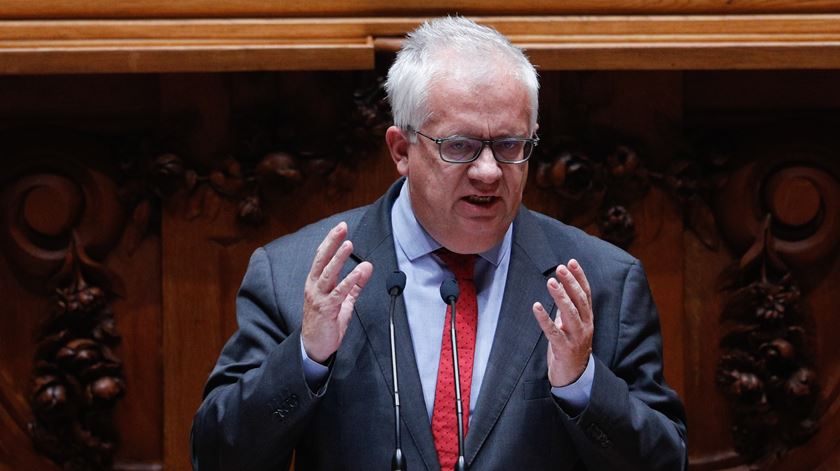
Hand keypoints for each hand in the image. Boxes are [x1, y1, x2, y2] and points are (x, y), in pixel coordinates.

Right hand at [302, 221, 372, 362]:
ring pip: (328, 274)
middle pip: (322, 260)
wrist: (314, 346)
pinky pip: (338, 293)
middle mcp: (314, 287)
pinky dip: (348, 281)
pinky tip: (358, 272)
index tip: (340, 227)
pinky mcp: (326, 310)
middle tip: (342, 228)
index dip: (330, 241)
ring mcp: (318, 298)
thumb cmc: (327, 321)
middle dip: (332, 243)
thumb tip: (367, 265)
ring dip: (338, 259)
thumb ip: (355, 283)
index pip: (321, 257)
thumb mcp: (343, 299)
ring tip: (349, 245)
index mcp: (315, 282)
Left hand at [532, 259, 592, 386]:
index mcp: (587, 319)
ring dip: (561, 296)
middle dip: (570, 283)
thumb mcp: (572, 326)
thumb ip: (569, 310)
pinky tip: (536, 306)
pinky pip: (553, 331)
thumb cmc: (571, 348)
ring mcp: (575, 338)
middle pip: (579, 301)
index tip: (571, 262)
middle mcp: (585, 326)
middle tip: (560, 268)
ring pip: (570, 314)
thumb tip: (561, 290)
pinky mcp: (564, 348)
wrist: (574, 377)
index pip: (586, 294)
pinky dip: (545, 318)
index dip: (580, 277)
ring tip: (551, 282)